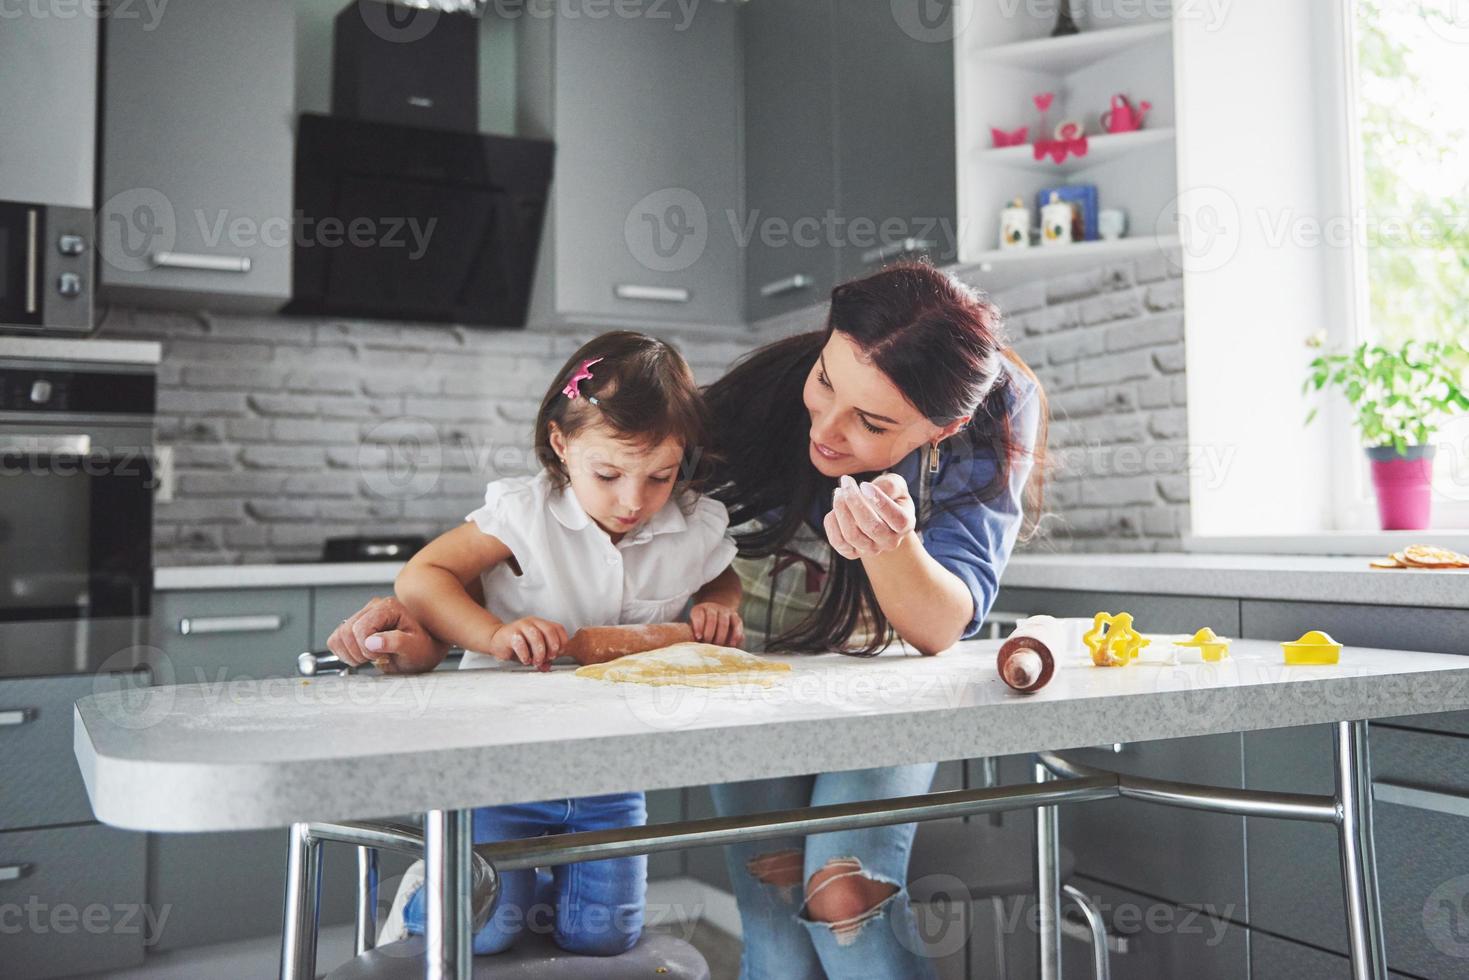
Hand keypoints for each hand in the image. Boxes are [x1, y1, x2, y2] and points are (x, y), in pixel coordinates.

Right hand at [327, 596, 448, 674]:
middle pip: (346, 632)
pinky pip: (336, 640)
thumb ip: (396, 643)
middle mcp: (373, 607)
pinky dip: (344, 653)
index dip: (367, 648)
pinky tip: (362, 656)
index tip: (381, 656)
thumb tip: (371, 642)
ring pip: (338, 636)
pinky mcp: (355, 626)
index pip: (361, 629)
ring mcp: (363, 616)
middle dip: (359, 652)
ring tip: (371, 657)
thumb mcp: (416, 648)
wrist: (426, 647)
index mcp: (389, 607)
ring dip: (350, 654)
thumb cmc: (424, 646)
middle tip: (377, 658)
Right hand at [487, 617, 568, 671]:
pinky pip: (520, 642)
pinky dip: (525, 654)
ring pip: (536, 636)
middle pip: (549, 631)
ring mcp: (521, 626)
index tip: (559, 654)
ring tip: (536, 661)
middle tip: (549, 658)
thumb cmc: (518, 645)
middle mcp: (533, 623)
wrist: (497, 640)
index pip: (558, 628)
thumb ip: (543, 659)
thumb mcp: (534, 652)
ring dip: (539, 652)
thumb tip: (547, 667)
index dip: (562, 642)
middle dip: (552, 647)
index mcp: (541, 624)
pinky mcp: (510, 633)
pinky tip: (525, 660)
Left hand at [690, 602, 744, 647]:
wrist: (717, 618)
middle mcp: (712, 608)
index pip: (698, 615)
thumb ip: (691, 634)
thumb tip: (691, 644)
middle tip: (708, 645)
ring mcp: (725, 611)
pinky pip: (737, 625)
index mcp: (699, 610)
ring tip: (718, 646)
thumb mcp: (694, 628)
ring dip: (721, 636)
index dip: (698, 626)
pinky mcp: (736, 617)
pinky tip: (732, 644)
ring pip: (724, 622)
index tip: (698, 637)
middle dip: (709, 634)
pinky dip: (735, 635)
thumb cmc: (702, 628)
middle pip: (711, 619)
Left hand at [824, 472, 916, 560]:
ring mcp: (871, 549)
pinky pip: (838, 542)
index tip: (864, 484)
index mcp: (905, 525)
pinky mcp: (852, 553)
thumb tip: (869, 490)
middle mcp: (890, 541)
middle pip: (872, 527)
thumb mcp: (895, 484)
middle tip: (846, 482)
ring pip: (852, 535)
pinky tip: (833, 509)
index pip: (898, 519)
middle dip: (855, 501)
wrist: (877, 514)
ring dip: (841, 510)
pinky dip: (832, 523)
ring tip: (839, 492)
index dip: (880, 501)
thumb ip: (889, 485)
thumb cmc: (888, 495)